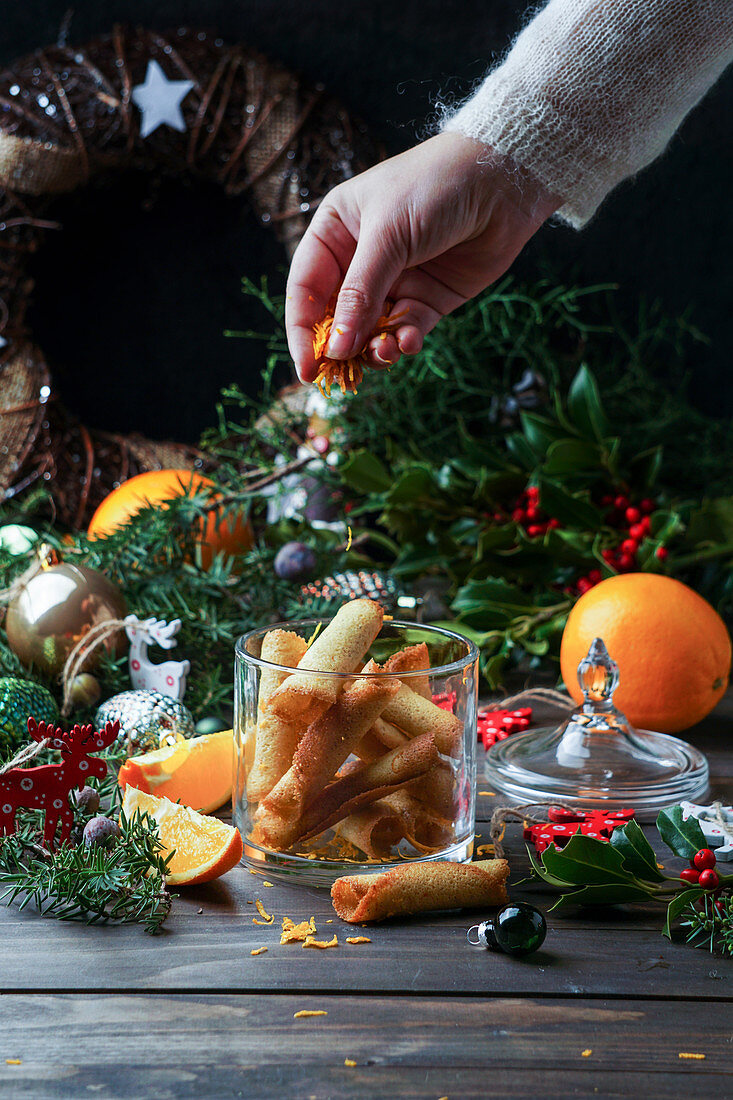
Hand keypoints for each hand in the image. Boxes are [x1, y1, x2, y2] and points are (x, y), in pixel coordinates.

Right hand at [286, 132, 559, 381]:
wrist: (502, 181)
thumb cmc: (434, 187)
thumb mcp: (387, 236)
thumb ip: (360, 294)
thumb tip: (336, 347)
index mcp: (336, 233)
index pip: (306, 289)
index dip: (303, 330)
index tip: (307, 367)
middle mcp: (360, 259)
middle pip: (337, 317)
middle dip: (340, 346)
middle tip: (343, 375)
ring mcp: (395, 281)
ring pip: (372, 331)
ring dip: (375, 348)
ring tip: (386, 352)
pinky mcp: (428, 298)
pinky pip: (407, 329)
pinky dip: (405, 341)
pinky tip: (410, 342)